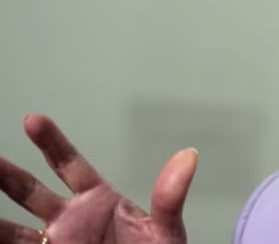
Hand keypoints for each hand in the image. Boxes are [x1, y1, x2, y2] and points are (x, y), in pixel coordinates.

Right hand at [0, 114, 197, 243]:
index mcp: (98, 200)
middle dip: (7, 174)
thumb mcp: (165, 230)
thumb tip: (189, 156)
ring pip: (14, 228)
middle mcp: (70, 220)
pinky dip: (0, 240)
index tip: (32, 119)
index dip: (52, 142)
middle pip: (30, 191)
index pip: (69, 164)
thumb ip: (170, 197)